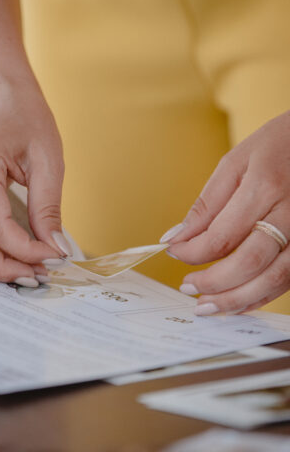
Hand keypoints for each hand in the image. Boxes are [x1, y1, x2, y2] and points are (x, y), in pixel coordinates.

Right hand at [0, 78, 68, 285]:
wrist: (0, 94)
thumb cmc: (25, 116)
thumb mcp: (48, 158)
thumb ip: (48, 207)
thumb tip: (55, 248)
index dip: (25, 249)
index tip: (55, 257)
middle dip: (0, 268)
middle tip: (36, 278)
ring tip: (28, 272)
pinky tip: (14, 256)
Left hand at [161, 110, 289, 314]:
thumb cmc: (277, 145)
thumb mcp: (235, 163)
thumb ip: (206, 205)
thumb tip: (175, 237)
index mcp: (266, 186)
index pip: (221, 236)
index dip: (192, 252)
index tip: (174, 251)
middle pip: (249, 263)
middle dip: (213, 282)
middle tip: (188, 287)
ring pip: (275, 279)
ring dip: (237, 299)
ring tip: (208, 306)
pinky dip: (262, 296)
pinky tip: (238, 301)